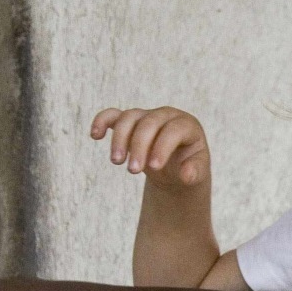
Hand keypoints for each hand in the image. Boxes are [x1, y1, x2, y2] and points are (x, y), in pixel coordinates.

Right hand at [91, 105, 210, 187]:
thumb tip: (186, 175)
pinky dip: (102, 121)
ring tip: (117, 162)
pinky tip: (95, 135)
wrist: (176, 166)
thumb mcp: (196, 173)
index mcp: (186, 125)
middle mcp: (166, 116)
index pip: (173, 130)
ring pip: (129, 118)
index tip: (154, 167)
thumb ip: (194, 173)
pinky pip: (113, 115)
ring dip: (119, 138)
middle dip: (139, 146)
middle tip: (133, 171)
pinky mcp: (130, 122)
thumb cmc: (188, 168)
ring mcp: (147, 116)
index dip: (163, 146)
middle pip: (149, 123)